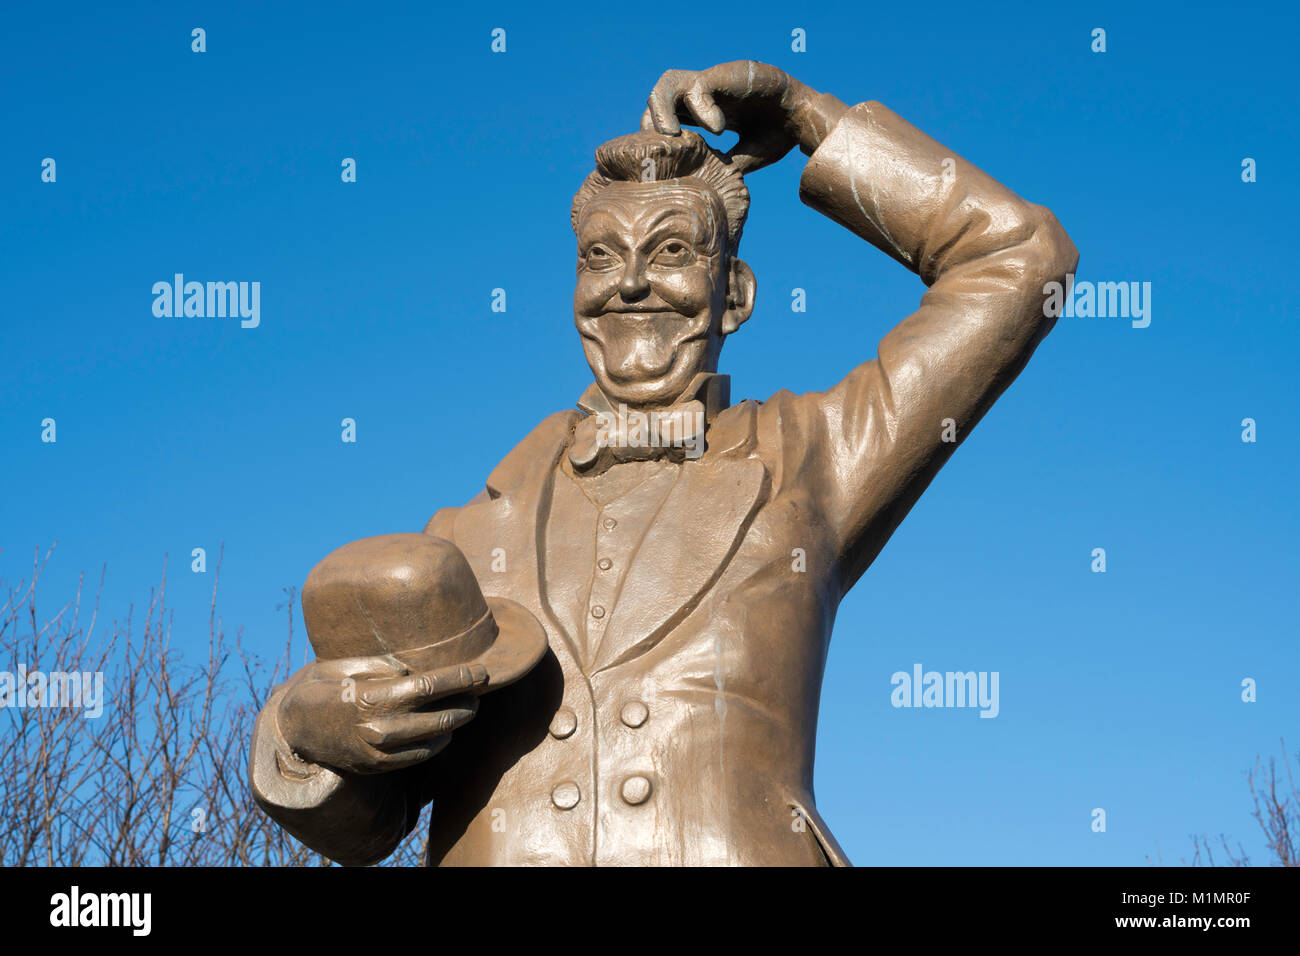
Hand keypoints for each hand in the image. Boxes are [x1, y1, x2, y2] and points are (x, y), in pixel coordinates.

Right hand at [277, 654, 487, 775]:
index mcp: (372, 698)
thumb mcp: (347, 666)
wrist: (295, 729)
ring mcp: (380, 752)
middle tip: (481, 690)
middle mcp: (379, 728)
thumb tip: (414, 665)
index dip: (460, 678)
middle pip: (440, 716)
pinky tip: (445, 730)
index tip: (482, 671)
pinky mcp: (379, 766)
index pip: (429, 686)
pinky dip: (438, 743)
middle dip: (467, 702)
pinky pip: (420, 757)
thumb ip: (382, 664)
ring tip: (467, 707)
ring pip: (435, 739)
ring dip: (456, 723)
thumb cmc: (325, 687)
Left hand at [640, 61, 845, 173]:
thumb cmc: (777, 134)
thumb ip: (722, 164)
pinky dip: (701, 109)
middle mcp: (703, 94)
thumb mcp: (744, 155)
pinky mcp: (725, 75)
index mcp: (702, 112)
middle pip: (658, 95)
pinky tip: (717, 128)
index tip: (661, 159)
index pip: (664, 116)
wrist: (803, 116)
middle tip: (659, 148)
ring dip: (661, 109)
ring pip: (668, 82)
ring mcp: (713, 82)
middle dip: (650, 120)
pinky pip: (699, 87)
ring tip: (672, 135)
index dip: (655, 134)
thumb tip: (704, 190)